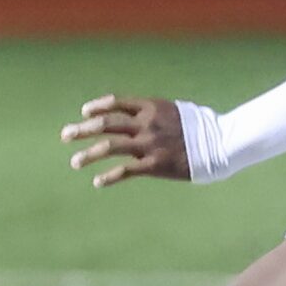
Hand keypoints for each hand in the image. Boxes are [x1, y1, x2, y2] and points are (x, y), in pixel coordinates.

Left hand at [61, 93, 190, 188]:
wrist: (220, 142)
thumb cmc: (199, 127)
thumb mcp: (174, 111)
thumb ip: (152, 113)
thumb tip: (134, 116)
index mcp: (151, 107)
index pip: (116, 103)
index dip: (98, 107)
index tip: (84, 113)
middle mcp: (146, 123)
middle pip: (106, 124)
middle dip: (82, 130)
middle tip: (65, 135)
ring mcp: (149, 144)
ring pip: (110, 147)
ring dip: (89, 155)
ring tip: (74, 162)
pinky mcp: (155, 164)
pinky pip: (125, 170)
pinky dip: (109, 177)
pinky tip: (97, 182)